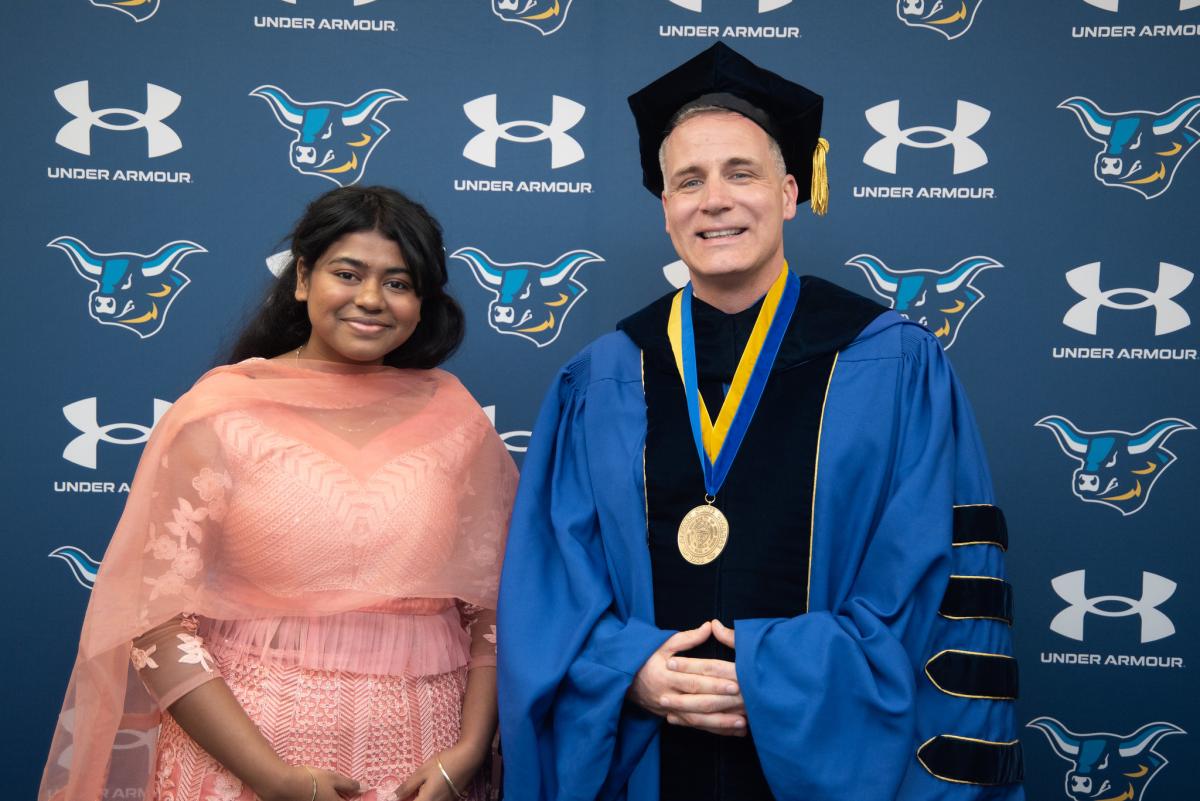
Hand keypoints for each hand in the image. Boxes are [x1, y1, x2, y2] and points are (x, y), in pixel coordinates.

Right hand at [262, 764, 360, 800]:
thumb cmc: (312, 780)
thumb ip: (349, 784)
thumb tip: (364, 787)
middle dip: (343, 797)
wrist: (285, 785)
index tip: (357, 792)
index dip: (354, 797)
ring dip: (332, 796)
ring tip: (327, 788)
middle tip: (343, 790)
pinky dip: (323, 797)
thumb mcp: (333, 778)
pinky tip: (319, 791)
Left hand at [394, 742, 485, 800]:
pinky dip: (429, 797)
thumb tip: (393, 797)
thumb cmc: (444, 763)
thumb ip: (407, 786)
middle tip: (408, 791)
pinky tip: (428, 788)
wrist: (468, 758)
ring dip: (420, 797)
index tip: (398, 797)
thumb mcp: (422, 771)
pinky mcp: (451, 800)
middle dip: (412, 799)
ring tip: (419, 788)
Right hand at [628, 622, 746, 736]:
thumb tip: (709, 626)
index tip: (734, 682)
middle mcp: (669, 694)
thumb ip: (688, 638)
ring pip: (698, 719)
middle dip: (722, 702)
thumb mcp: (663, 644)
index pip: (694, 679)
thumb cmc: (647, 659)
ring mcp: (671, 710)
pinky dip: (716, 730)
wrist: (624, 682)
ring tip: (742, 722)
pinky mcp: (674, 718)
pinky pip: (696, 727)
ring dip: (721, 722)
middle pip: (698, 700)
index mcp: (666, 674)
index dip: (714, 682)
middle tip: (744, 701)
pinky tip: (733, 730)